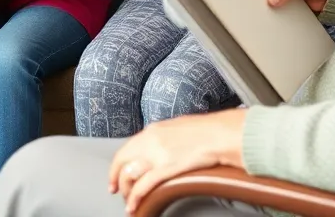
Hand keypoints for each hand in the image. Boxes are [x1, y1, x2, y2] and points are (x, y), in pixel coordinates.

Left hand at [109, 110, 246, 213]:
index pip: (125, 150)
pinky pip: (143, 186)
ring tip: (129, 203)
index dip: (116, 166)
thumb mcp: (177, 128)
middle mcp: (150, 141)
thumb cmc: (205, 130)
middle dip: (117, 180)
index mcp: (152, 131)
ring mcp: (157, 155)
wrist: (220, 134)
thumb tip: (157, 147)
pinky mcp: (166, 168)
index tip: (114, 177)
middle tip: (118, 192)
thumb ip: (163, 137)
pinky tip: (133, 206)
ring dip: (126, 192)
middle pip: (122, 163)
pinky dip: (135, 198)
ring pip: (129, 176)